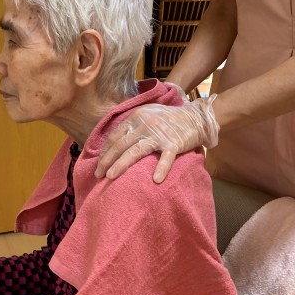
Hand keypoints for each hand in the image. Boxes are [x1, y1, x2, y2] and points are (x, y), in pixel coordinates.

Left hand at [95, 94, 218, 183]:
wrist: (195, 117)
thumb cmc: (168, 118)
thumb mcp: (147, 114)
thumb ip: (132, 125)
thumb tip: (114, 142)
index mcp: (136, 117)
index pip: (115, 136)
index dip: (105, 151)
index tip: (99, 163)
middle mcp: (145, 124)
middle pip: (121, 145)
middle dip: (107, 160)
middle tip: (98, 174)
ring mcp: (159, 134)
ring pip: (136, 151)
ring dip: (121, 164)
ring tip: (110, 176)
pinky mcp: (174, 143)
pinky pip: (166, 158)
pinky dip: (161, 168)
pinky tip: (156, 180)